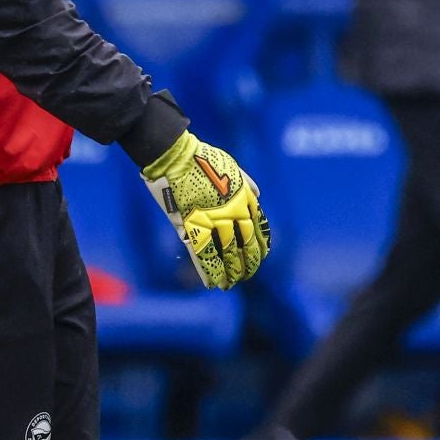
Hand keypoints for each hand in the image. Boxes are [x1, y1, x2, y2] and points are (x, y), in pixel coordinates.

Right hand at [140, 132, 270, 289]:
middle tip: (247, 275)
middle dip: (247, 263)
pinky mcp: (192, 226)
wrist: (177, 156)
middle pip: (244, 245)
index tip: (262, 256)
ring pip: (226, 254)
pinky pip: (203, 254)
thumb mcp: (233, 166)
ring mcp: (213, 221)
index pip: (258, 229)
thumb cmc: (202, 157)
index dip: (260, 245)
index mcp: (243, 198)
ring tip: (231, 284)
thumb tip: (258, 195)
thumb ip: (246, 183)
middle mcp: (232, 213)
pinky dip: (208, 271)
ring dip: (229, 272)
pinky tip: (213, 283)